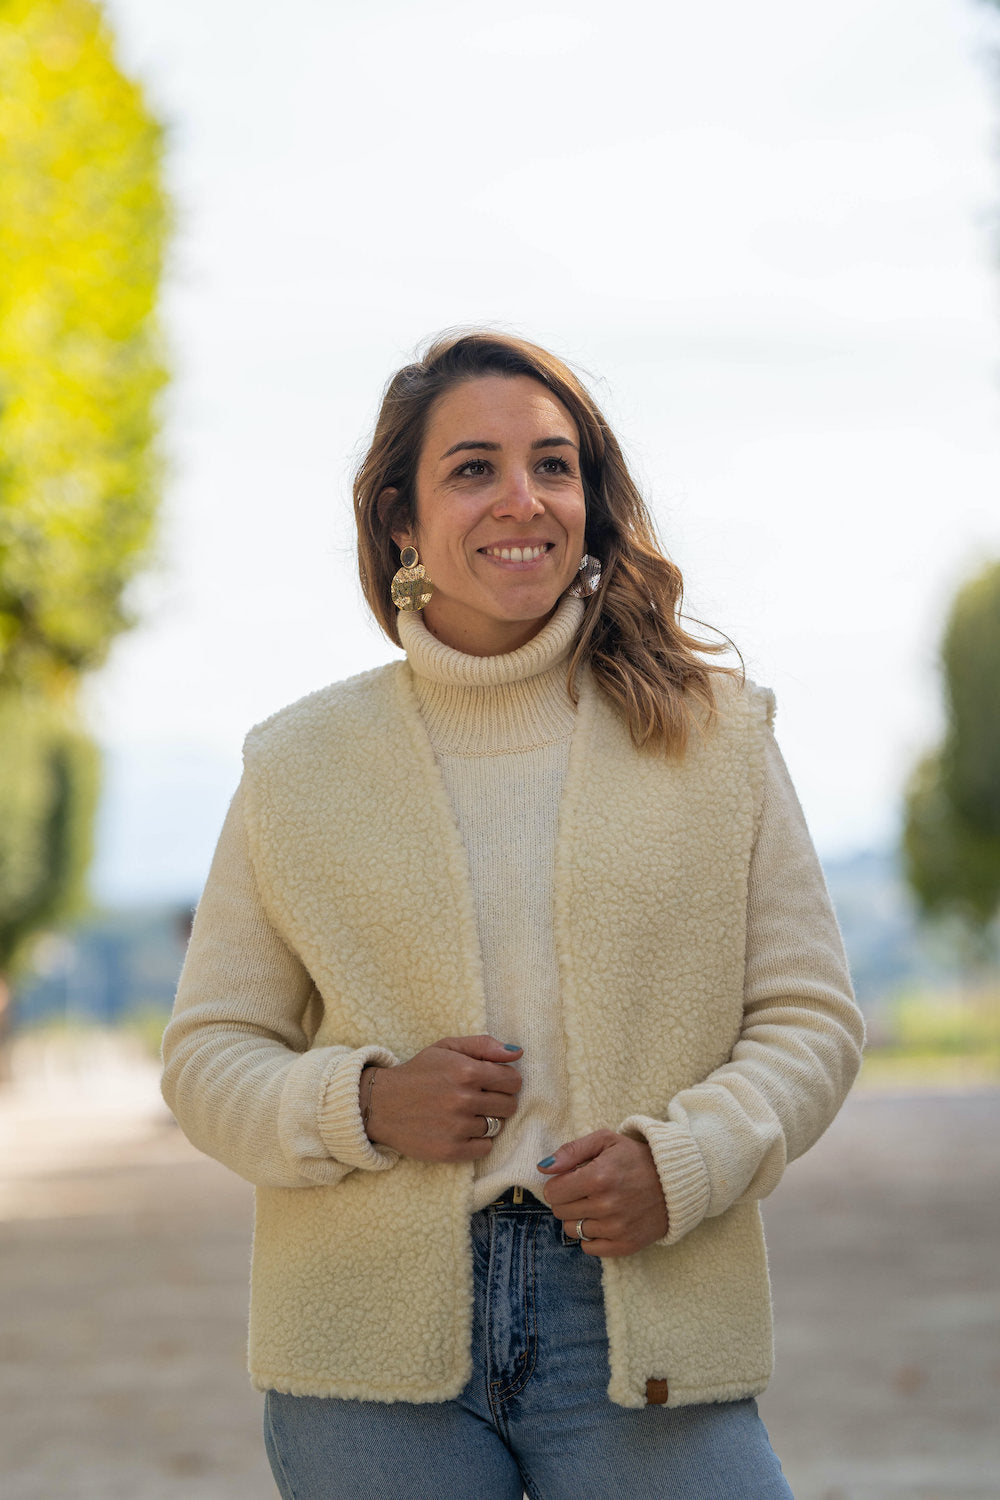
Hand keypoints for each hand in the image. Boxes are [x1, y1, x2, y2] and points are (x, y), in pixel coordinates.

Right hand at [361, 1035, 521, 1162]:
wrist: (380, 1103)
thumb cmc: (419, 1073)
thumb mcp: (447, 1048)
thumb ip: (484, 1045)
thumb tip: (517, 1052)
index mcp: (466, 1071)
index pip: (513, 1081)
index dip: (506, 1081)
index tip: (492, 1083)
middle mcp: (464, 1100)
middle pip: (509, 1106)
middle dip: (498, 1101)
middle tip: (477, 1099)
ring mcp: (457, 1128)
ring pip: (497, 1127)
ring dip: (485, 1120)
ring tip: (464, 1114)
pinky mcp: (450, 1151)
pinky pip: (485, 1148)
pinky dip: (477, 1141)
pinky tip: (460, 1130)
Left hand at [537, 1130, 668, 1255]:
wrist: (676, 1182)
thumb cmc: (637, 1158)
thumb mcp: (606, 1141)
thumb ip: (572, 1151)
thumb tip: (543, 1167)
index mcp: (598, 1177)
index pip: (552, 1192)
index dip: (558, 1184)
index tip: (571, 1179)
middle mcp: (606, 1206)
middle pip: (560, 1212)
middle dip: (567, 1200)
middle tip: (584, 1191)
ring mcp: (616, 1228)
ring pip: (572, 1231)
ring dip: (579, 1218)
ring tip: (597, 1205)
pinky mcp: (625, 1245)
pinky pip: (589, 1248)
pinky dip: (592, 1236)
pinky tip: (604, 1221)